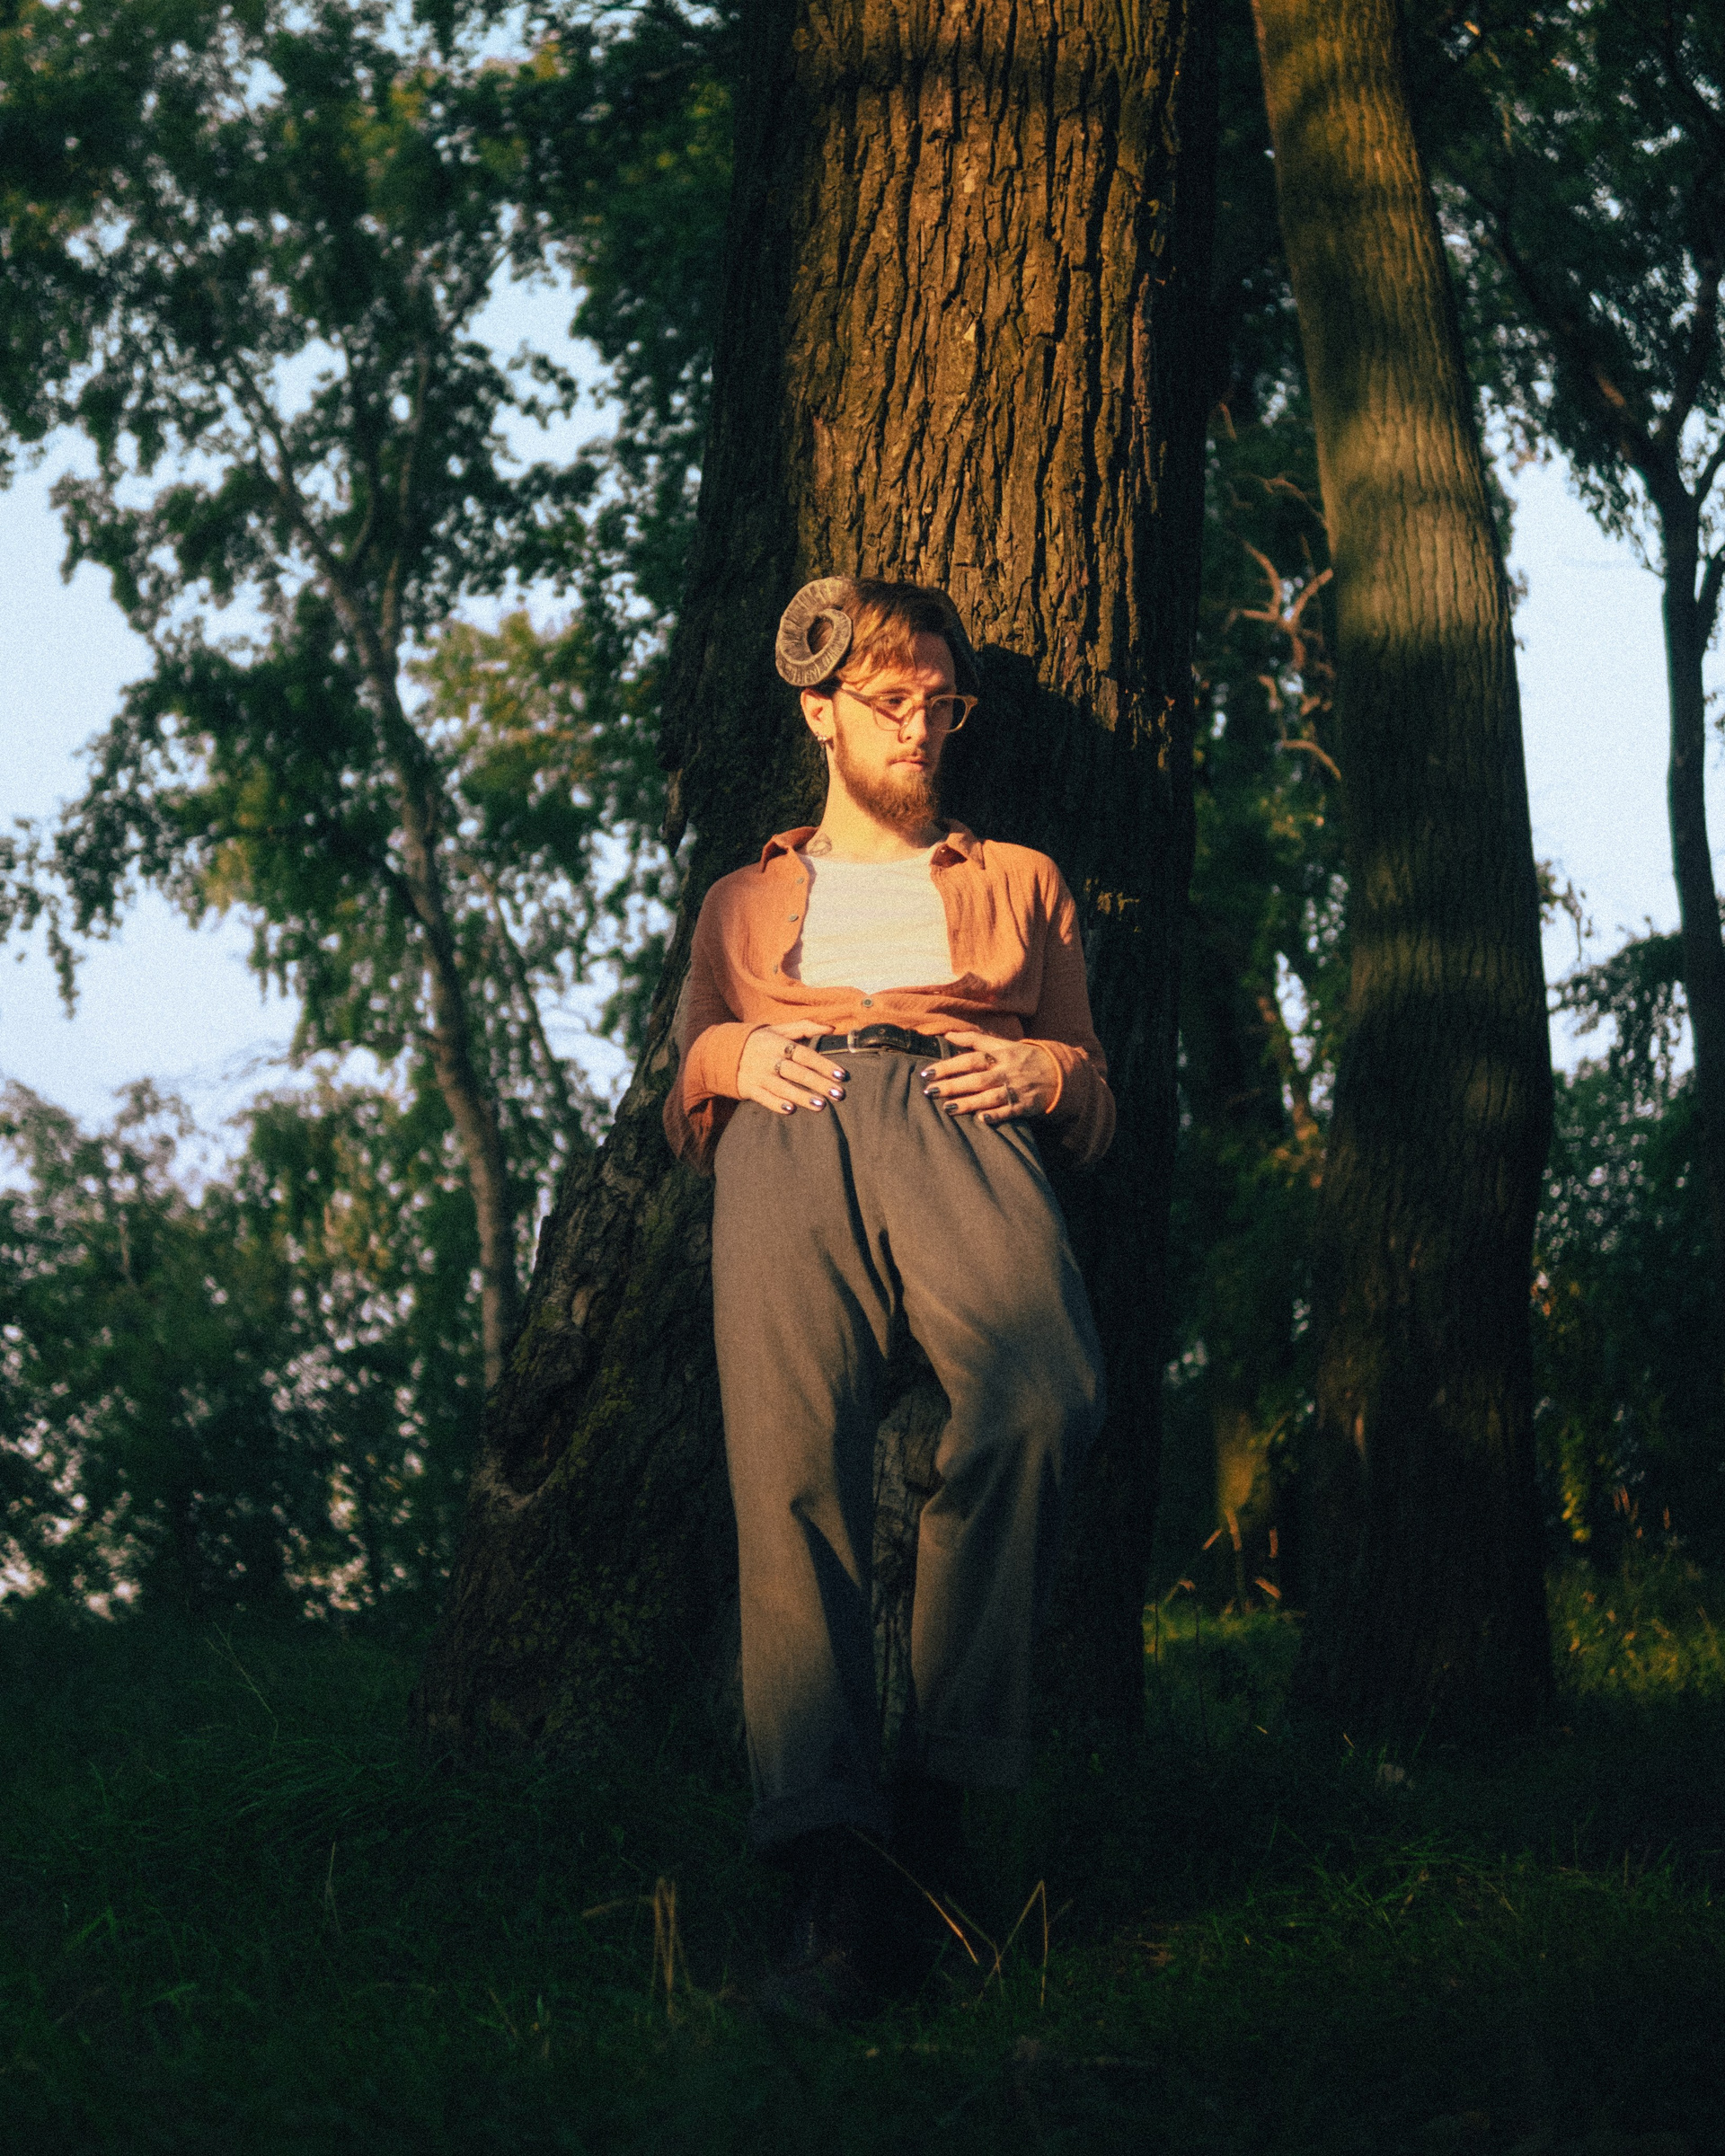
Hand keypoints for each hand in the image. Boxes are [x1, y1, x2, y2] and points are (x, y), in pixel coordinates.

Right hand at [736, 1021, 848, 1115]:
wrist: (723, 1053)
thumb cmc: (760, 1041)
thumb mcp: (779, 1030)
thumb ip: (805, 1027)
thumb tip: (832, 1029)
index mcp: (778, 1043)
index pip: (805, 1054)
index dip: (823, 1064)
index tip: (840, 1075)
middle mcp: (769, 1059)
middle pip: (797, 1072)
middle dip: (818, 1083)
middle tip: (838, 1094)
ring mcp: (759, 1075)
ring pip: (783, 1087)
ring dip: (802, 1096)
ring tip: (821, 1105)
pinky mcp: (749, 1088)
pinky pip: (763, 1097)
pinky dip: (776, 1104)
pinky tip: (790, 1110)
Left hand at [922, 1029, 1057, 1123]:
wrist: (1057, 1072)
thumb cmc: (1023, 1058)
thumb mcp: (1003, 1044)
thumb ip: (975, 1040)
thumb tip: (948, 1034)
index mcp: (1000, 1055)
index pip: (970, 1059)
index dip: (949, 1065)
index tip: (928, 1072)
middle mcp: (1006, 1072)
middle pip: (976, 1079)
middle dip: (952, 1086)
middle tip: (930, 1091)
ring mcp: (1015, 1089)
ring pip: (989, 1097)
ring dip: (968, 1103)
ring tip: (947, 1108)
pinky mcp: (1025, 1106)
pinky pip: (1009, 1111)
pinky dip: (996, 1115)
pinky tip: (981, 1119)